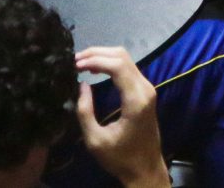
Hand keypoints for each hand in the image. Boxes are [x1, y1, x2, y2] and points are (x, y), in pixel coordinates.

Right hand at [75, 48, 169, 187]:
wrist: (146, 169)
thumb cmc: (120, 158)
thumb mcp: (95, 140)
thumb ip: (85, 112)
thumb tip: (81, 85)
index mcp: (135, 100)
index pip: (117, 65)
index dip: (95, 59)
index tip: (76, 65)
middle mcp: (145, 89)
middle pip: (122, 56)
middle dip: (97, 53)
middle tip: (75, 61)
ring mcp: (148, 89)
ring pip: (126, 59)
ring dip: (103, 56)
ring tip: (82, 64)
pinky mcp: (146, 92)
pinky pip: (128, 68)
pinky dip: (111, 63)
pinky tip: (96, 69)